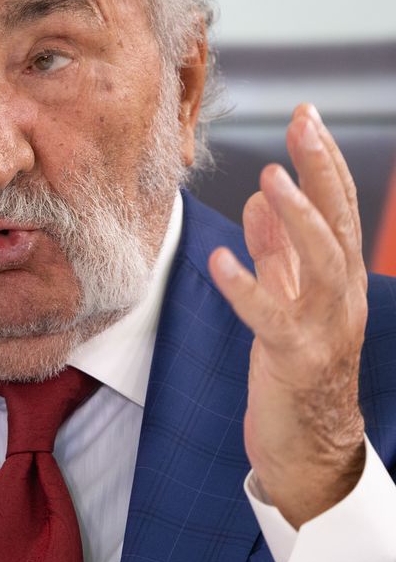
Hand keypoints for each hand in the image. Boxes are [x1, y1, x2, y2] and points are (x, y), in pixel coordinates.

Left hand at [209, 104, 367, 528]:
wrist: (309, 447)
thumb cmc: (295, 368)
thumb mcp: (287, 297)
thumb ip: (276, 249)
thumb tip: (262, 196)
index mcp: (339, 279)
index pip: (337, 208)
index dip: (323, 161)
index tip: (305, 115)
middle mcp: (341, 297)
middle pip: (338, 223)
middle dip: (322, 170)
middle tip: (303, 123)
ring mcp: (323, 328)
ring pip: (322, 264)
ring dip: (299, 219)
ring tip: (272, 177)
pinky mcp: (293, 359)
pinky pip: (269, 318)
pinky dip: (246, 287)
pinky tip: (220, 262)